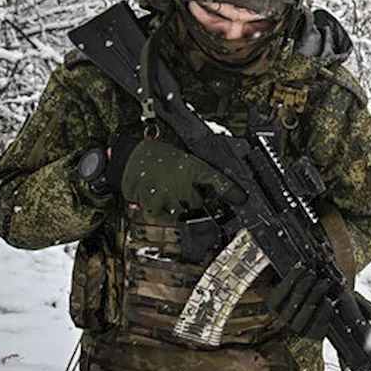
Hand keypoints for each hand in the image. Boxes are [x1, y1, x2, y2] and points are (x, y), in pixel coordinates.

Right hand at [110, 137, 237, 217]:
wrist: (129, 159)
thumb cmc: (156, 156)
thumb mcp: (182, 158)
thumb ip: (197, 171)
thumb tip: (210, 184)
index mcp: (191, 166)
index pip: (217, 180)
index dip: (231, 191)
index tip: (241, 199)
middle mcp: (182, 182)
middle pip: (198, 203)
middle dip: (195, 200)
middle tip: (185, 192)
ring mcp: (168, 195)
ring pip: (181, 210)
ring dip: (177, 205)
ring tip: (167, 191)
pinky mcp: (155, 204)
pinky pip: (164, 213)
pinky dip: (161, 207)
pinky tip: (156, 195)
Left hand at [267, 272, 370, 338]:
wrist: (297, 275)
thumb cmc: (322, 287)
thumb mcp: (341, 295)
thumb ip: (357, 305)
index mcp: (315, 329)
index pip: (318, 330)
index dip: (322, 316)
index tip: (330, 302)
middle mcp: (298, 326)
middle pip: (304, 317)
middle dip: (314, 298)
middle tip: (323, 283)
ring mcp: (283, 315)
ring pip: (293, 304)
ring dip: (303, 287)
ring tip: (313, 274)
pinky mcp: (272, 302)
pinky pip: (281, 292)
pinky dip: (291, 278)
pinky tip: (301, 268)